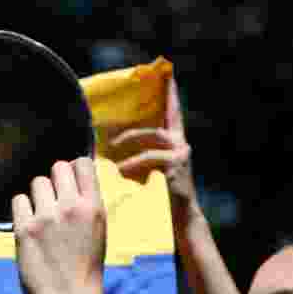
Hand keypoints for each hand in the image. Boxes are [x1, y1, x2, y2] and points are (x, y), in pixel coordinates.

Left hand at [12, 158, 105, 293]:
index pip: (82, 163)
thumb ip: (85, 206)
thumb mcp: (97, 233)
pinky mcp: (25, 230)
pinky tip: (29, 228)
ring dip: (37, 197)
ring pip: (36, 182)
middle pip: (57, 167)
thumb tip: (71, 182)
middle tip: (54, 204)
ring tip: (42, 219)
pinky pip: (18, 200)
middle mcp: (71, 207)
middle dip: (55, 182)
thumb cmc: (85, 272)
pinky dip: (22, 210)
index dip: (74, 170)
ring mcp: (47, 217)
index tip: (70, 184)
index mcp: (94, 208)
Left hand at [112, 76, 198, 220]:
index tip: (168, 72)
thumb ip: (140, 155)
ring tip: (111, 146)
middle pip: (163, 119)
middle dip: (149, 111)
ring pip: (152, 136)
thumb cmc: (161, 199)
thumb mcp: (150, 172)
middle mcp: (182, 145)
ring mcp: (181, 155)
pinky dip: (133, 163)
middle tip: (129, 109)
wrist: (180, 221)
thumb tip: (111, 145)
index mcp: (176, 144)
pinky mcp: (176, 167)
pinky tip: (121, 170)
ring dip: (129, 140)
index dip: (171, 93)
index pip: (173, 113)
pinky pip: (149, 158)